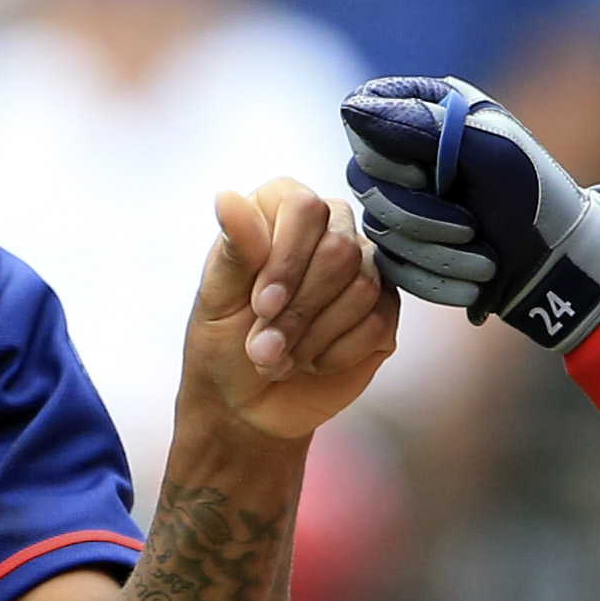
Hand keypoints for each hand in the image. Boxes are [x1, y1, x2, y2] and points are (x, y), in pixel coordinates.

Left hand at [186, 175, 395, 443]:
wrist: (245, 404)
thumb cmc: (223, 342)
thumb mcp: (217, 298)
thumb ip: (233, 249)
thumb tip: (225, 197)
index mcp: (283, 212)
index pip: (305, 208)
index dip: (287, 260)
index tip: (261, 305)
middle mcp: (330, 230)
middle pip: (340, 250)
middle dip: (299, 310)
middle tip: (263, 348)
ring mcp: (363, 271)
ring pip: (363, 287)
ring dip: (314, 336)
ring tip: (278, 360)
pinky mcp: (382, 313)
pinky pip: (379, 322)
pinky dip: (337, 352)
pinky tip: (312, 363)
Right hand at [339, 74, 599, 349]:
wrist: (560, 264)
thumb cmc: (534, 196)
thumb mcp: (488, 151)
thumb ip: (422, 125)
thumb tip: (351, 108)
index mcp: (426, 111)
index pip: (362, 119)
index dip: (388, 156)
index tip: (431, 176)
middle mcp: (406, 153)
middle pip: (365, 181)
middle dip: (419, 217)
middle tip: (470, 227)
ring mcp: (401, 202)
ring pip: (379, 230)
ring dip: (438, 254)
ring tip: (486, 260)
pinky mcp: (404, 248)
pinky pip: (392, 269)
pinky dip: (437, 281)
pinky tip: (476, 281)